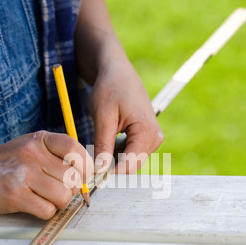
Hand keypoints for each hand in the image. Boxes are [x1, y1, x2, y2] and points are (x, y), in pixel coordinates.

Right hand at [0, 131, 93, 218]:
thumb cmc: (7, 163)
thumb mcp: (32, 148)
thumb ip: (58, 156)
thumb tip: (86, 178)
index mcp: (41, 140)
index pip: (76, 150)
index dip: (85, 167)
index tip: (82, 177)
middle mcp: (33, 154)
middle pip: (73, 179)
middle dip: (70, 190)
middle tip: (57, 190)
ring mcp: (23, 174)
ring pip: (63, 196)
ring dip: (58, 203)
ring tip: (44, 197)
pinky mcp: (15, 195)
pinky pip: (48, 210)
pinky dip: (45, 212)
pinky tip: (33, 204)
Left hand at [89, 56, 163, 172]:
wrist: (117, 72)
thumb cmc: (110, 89)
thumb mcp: (102, 118)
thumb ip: (102, 146)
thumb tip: (99, 171)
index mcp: (146, 131)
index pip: (130, 165)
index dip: (109, 172)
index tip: (90, 172)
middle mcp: (155, 137)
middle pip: (131, 166)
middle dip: (111, 165)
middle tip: (91, 154)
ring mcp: (153, 138)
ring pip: (131, 162)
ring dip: (114, 158)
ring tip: (101, 139)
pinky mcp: (148, 138)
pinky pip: (132, 154)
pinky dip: (118, 152)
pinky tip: (109, 138)